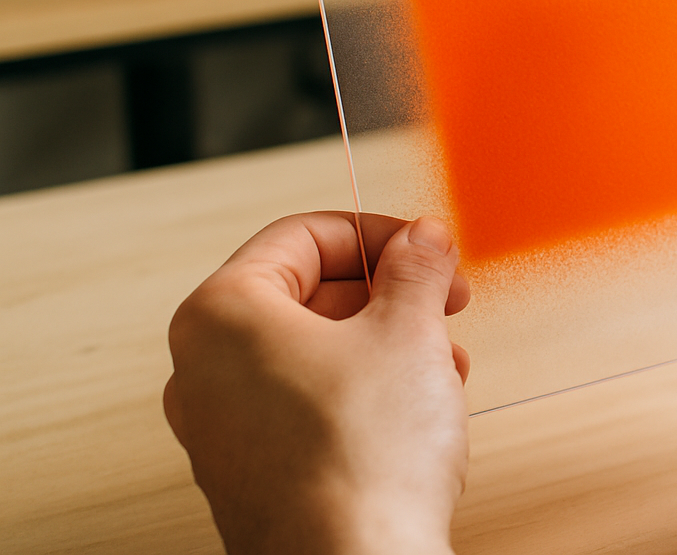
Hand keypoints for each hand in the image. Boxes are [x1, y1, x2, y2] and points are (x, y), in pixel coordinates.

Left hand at [164, 212, 471, 554]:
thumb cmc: (363, 460)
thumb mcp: (409, 330)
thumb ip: (416, 267)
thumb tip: (422, 239)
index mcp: (221, 314)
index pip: (305, 235)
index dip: (380, 234)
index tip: (426, 248)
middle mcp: (203, 370)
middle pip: (307, 293)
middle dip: (387, 295)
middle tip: (441, 301)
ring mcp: (222, 428)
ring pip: (314, 352)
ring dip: (385, 344)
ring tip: (442, 363)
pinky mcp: (252, 474)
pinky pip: (308, 406)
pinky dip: (364, 392)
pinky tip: (417, 409)